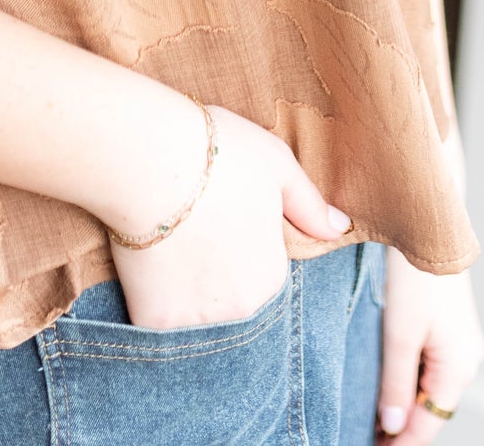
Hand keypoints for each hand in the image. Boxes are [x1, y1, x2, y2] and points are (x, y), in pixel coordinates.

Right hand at [108, 104, 351, 329]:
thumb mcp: (276, 164)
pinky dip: (153, 308)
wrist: (149, 158)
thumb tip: (339, 229)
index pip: (262, 276)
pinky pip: (158, 330)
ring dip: (186, 300)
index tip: (219, 225)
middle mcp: (242, 309)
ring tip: (168, 256)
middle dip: (216, 280)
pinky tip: (144, 274)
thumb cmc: (217, 153)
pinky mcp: (154, 324)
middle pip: (231, 304)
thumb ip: (309, 204)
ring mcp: (198, 321)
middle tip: (190, 240)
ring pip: (196, 321)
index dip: (240, 250)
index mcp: (272, 274)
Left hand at [375, 246, 483, 440]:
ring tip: (372, 411)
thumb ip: (396, 384)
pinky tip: (390, 377)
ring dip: (407, 400)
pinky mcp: (453, 328)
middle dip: (403, 425)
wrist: (431, 225)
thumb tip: (393, 425)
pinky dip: (412, 377)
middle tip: (366, 431)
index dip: (401, 444)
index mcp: (459, 368)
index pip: (429, 425)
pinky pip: (433, 365)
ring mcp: (462, 343)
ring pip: (432, 387)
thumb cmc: (416, 277)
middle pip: (433, 410)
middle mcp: (467, 360)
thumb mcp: (399, 335)